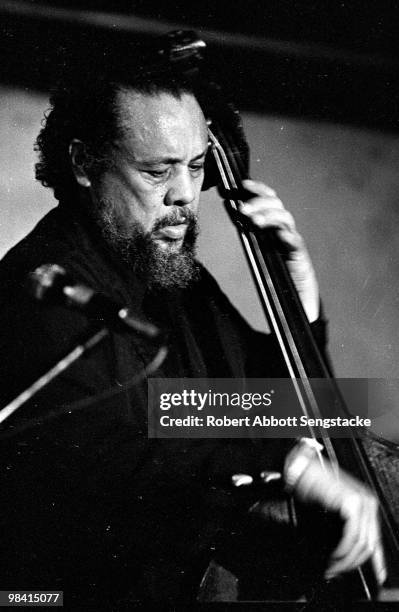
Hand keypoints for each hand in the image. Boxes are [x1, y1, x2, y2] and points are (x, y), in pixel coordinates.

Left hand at [238, 179, 318, 321]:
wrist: (294, 301)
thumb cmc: (274, 274)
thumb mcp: (256, 245)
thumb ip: (246, 227)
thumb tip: (229, 204)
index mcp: (273, 226)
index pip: (269, 199)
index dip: (258, 189)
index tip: (242, 184)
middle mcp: (284, 231)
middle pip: (277, 205)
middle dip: (259, 203)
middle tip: (243, 210)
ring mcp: (293, 243)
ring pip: (286, 220)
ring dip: (269, 216)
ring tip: (255, 220)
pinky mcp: (300, 259)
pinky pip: (295, 244)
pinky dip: (288, 237)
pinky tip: (279, 235)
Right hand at [285, 448, 385, 583]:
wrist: (302, 469)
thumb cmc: (312, 486)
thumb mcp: (333, 510)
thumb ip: (344, 529)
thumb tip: (346, 554)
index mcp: (366, 504)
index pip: (376, 539)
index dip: (378, 561)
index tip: (379, 576)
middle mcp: (368, 502)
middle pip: (369, 545)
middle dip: (353, 564)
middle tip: (337, 572)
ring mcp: (362, 502)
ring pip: (361, 543)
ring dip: (345, 560)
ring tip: (332, 567)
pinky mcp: (353, 503)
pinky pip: (352, 536)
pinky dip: (343, 550)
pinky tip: (334, 555)